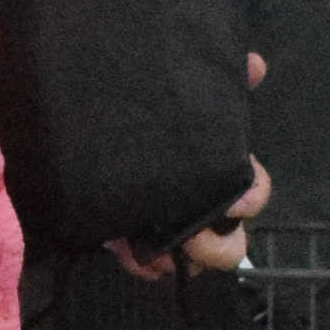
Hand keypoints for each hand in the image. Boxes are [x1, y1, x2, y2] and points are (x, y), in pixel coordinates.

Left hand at [108, 60, 274, 281]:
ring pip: (194, 260)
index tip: (237, 200)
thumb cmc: (134, 110)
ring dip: (180, 258)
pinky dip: (143, 263)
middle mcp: (196, 201)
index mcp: (213, 167)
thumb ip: (219, 78)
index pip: (253, 191)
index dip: (251, 198)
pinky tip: (126, 250)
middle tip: (197, 237)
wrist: (73, 135)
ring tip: (156, 249)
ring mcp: (167, 224)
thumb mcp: (172, 87)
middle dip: (219, 245)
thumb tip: (255, 64)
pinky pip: (150, 266)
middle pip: (231, 241)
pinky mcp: (133, 240)